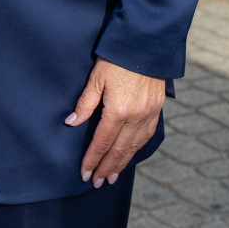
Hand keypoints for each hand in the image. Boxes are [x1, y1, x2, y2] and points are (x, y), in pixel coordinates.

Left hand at [65, 58, 164, 186]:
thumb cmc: (116, 58)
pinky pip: (146, 136)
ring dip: (122, 163)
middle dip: (107, 167)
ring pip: (134, 146)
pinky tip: (130, 154)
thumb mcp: (96, 78)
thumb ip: (85, 103)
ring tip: (112, 176)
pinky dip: (137, 149)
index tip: (85, 173)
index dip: (93, 158)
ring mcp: (148, 115)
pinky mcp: (156, 110)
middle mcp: (136, 117)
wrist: (145, 45)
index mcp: (118, 110)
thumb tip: (72, 123)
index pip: (103, 141)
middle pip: (120, 150)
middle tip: (97, 183)